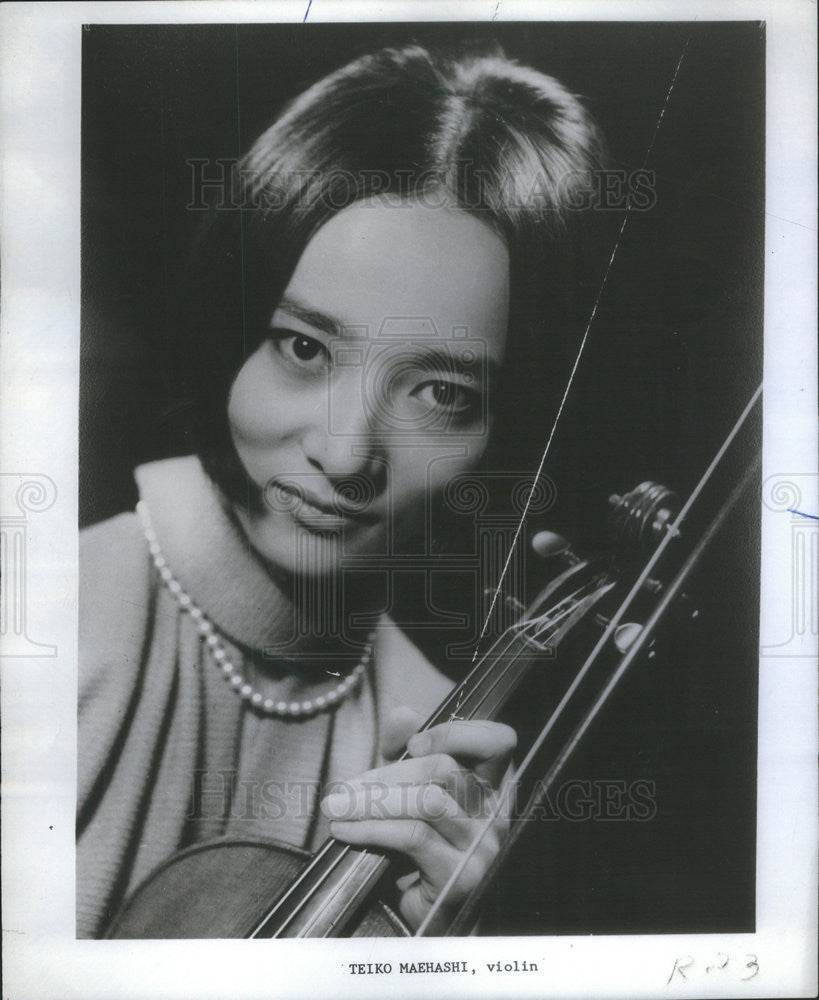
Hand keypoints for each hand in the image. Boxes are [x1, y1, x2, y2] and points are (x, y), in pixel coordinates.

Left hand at [320, 706, 515, 932]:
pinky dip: (373, 827)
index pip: (499, 741)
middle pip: (447, 769)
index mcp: (492, 784)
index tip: (416, 742)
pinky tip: (347, 829)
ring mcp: (483, 845)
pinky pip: (414, 836)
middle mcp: (496, 812)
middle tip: (343, 787)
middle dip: (387, 774)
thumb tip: (405, 714)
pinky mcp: (462, 875)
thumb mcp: (408, 790)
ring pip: (427, 801)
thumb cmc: (416, 848)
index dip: (459, 732)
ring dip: (372, 801)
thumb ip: (407, 750)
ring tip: (336, 806)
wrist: (421, 917)